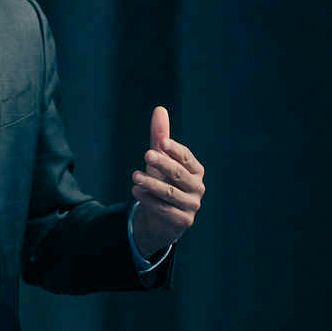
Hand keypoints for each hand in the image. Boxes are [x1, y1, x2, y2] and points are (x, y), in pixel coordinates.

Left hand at [131, 105, 204, 256]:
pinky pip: (165, 210)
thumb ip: (160, 137)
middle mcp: (197, 187)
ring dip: (152, 184)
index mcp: (195, 170)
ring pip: (171, 193)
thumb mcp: (159, 159)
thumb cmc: (162, 182)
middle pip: (179, 174)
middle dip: (163, 164)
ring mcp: (191, 205)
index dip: (175, 150)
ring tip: (134, 176)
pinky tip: (136, 191)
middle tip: (146, 155)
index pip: (186, 158)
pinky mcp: (183, 221)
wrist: (160, 218)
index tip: (161, 142)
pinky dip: (150, 200)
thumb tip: (159, 109)